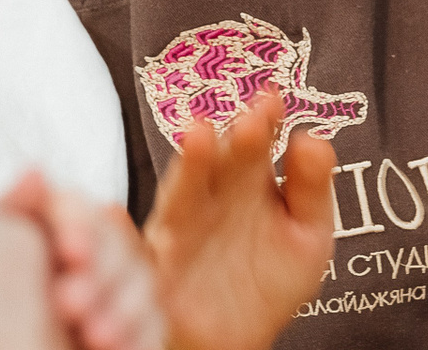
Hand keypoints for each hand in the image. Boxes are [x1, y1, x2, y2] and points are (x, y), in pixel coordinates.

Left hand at [1, 172, 165, 349]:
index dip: (79, 224)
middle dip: (101, 271)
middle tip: (68, 304)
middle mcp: (88, 258)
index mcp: (53, 229)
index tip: (69, 251)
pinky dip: (140, 339)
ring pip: (144, 283)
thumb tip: (35, 171)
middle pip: (117, 243)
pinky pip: (154, 327)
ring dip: (124, 309)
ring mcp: (114, 296)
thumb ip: (12, 211)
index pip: (78, 209)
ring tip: (94, 337)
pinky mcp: (133, 332)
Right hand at [143, 91, 335, 349]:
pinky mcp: (159, 265)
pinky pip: (141, 249)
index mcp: (248, 179)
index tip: (273, 100)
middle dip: (232, 140)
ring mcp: (182, 227)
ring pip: (181, 194)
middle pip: (219, 160)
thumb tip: (314, 139)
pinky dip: (123, 232)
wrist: (236, 337)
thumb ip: (312, 189)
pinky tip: (114, 213)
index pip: (255, 140)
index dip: (264, 119)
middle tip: (248, 120)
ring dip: (189, 168)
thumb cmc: (270, 278)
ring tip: (198, 138)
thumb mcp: (307, 234)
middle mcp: (211, 194)